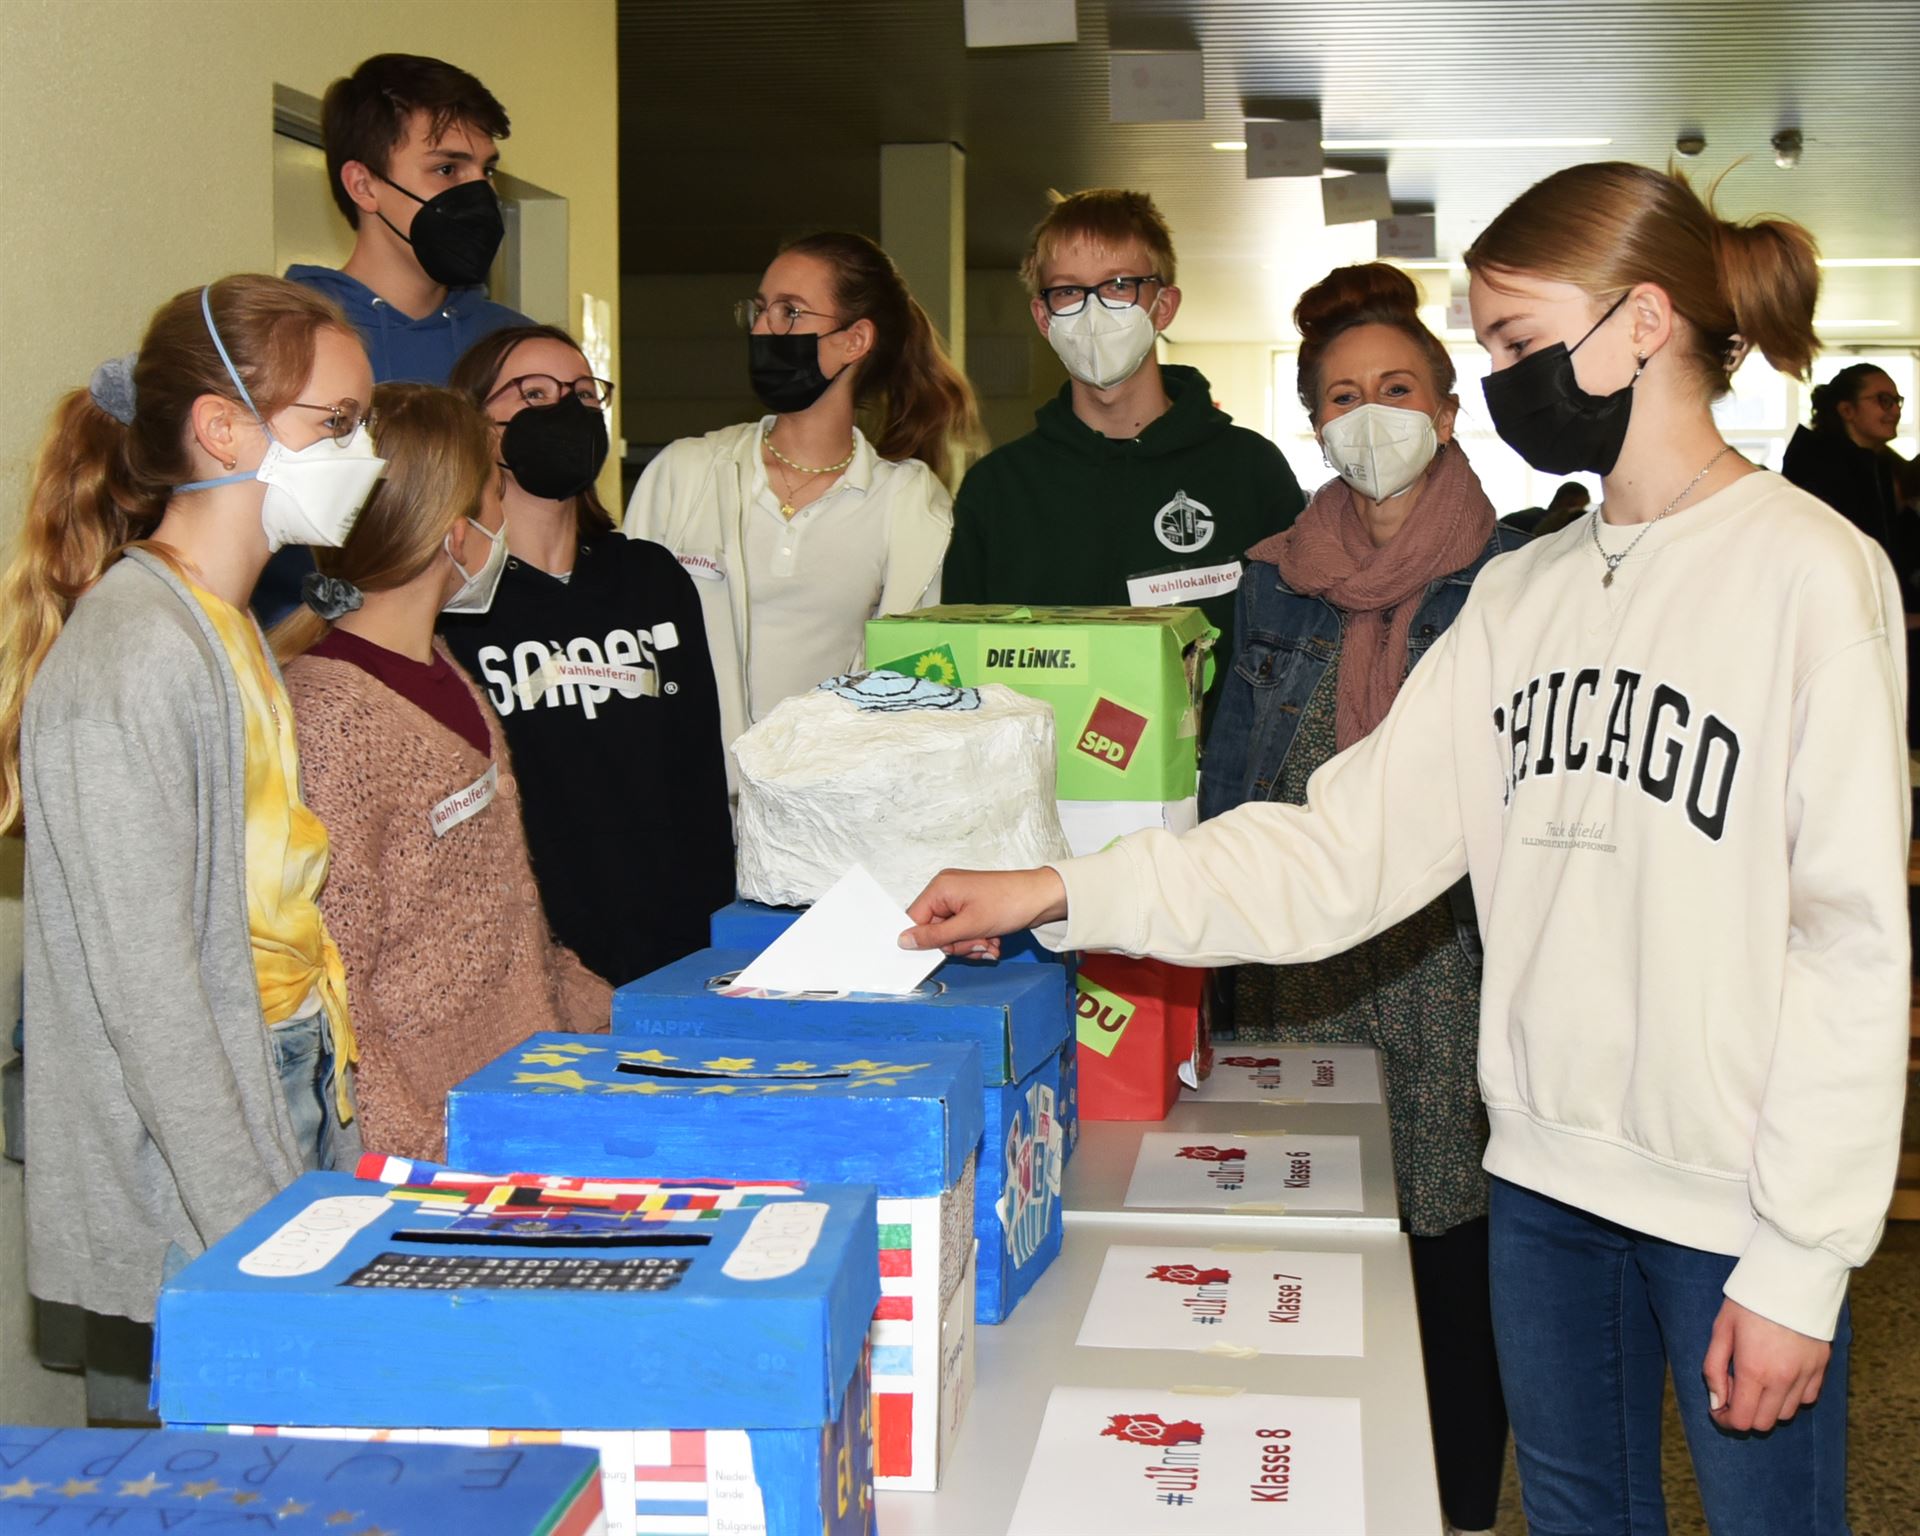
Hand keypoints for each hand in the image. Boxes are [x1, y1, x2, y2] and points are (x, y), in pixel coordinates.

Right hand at [899, 867, 1068, 954]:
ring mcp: (961, 900)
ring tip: (989, 943)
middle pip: (935, 931)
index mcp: (940, 888)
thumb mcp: (968, 926)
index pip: (915, 919)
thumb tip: (904, 940)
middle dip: (957, 945)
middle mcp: (947, 891)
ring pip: (952, 936)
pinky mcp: (974, 908)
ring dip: (971, 946)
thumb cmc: (1009, 903)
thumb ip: (934, 936)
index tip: (943, 952)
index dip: (927, 940)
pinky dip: (978, 941)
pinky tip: (994, 941)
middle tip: (977, 944)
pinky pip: (965, 932)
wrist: (1043, 898)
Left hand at [1702, 1297, 1830, 1432]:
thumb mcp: (1721, 1330)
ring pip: (1787, 1414)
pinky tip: (1779, 1376)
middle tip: (1735, 1392)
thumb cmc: (1749, 1302)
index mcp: (1753, 1370)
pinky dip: (1791, 1396)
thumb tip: (1716, 1403)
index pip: (1742, 1420)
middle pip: (1764, 1423)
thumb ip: (1713, 1369)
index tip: (1718, 1409)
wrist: (1791, 1279)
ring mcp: (1805, 1375)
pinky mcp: (1821, 1368)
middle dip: (1746, 1415)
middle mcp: (1782, 1379)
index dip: (1726, 1420)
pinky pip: (1807, 1398)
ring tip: (1756, 1380)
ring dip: (1768, 1407)